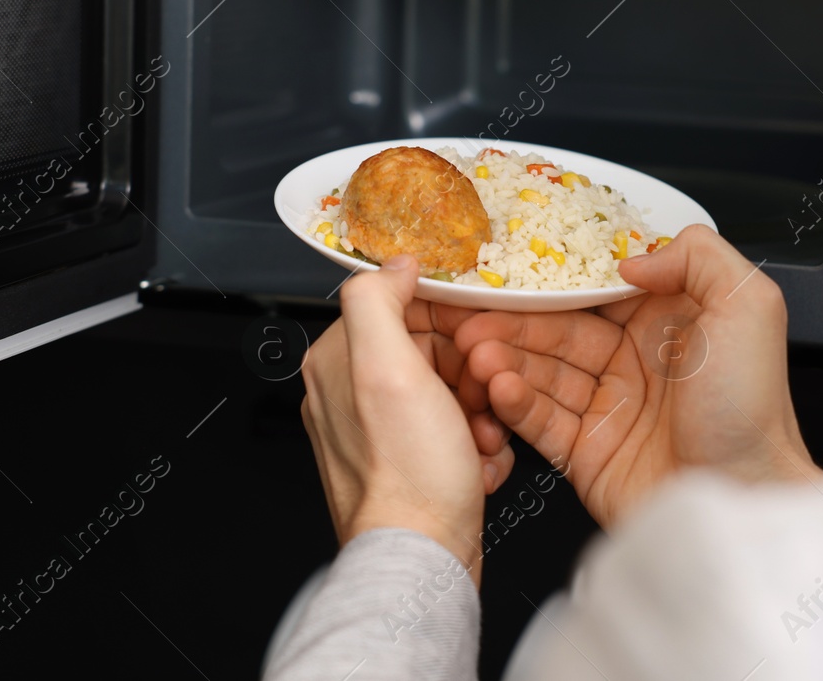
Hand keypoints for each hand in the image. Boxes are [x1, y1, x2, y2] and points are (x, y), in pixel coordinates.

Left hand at [300, 256, 511, 580]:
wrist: (422, 559)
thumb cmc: (408, 474)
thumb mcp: (388, 367)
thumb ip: (378, 301)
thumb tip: (394, 263)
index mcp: (338, 363)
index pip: (401, 307)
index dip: (449, 321)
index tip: (477, 340)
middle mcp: (350, 396)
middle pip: (432, 351)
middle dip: (472, 374)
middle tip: (485, 397)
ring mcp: (379, 435)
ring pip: (450, 394)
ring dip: (481, 412)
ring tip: (483, 439)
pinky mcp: (407, 467)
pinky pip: (453, 435)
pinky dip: (475, 446)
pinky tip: (478, 464)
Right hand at [454, 225, 822, 528]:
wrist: (745, 499)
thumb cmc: (752, 409)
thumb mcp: (749, 306)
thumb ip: (698, 256)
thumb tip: (630, 259)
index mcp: (668, 320)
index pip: (593, 289)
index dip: (547, 280)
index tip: (505, 270)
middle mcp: (635, 360)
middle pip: (556, 329)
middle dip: (510, 321)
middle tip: (470, 316)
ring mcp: (608, 406)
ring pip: (542, 372)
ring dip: (505, 359)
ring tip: (475, 352)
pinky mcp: (587, 453)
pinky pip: (540, 420)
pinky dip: (514, 402)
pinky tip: (497, 388)